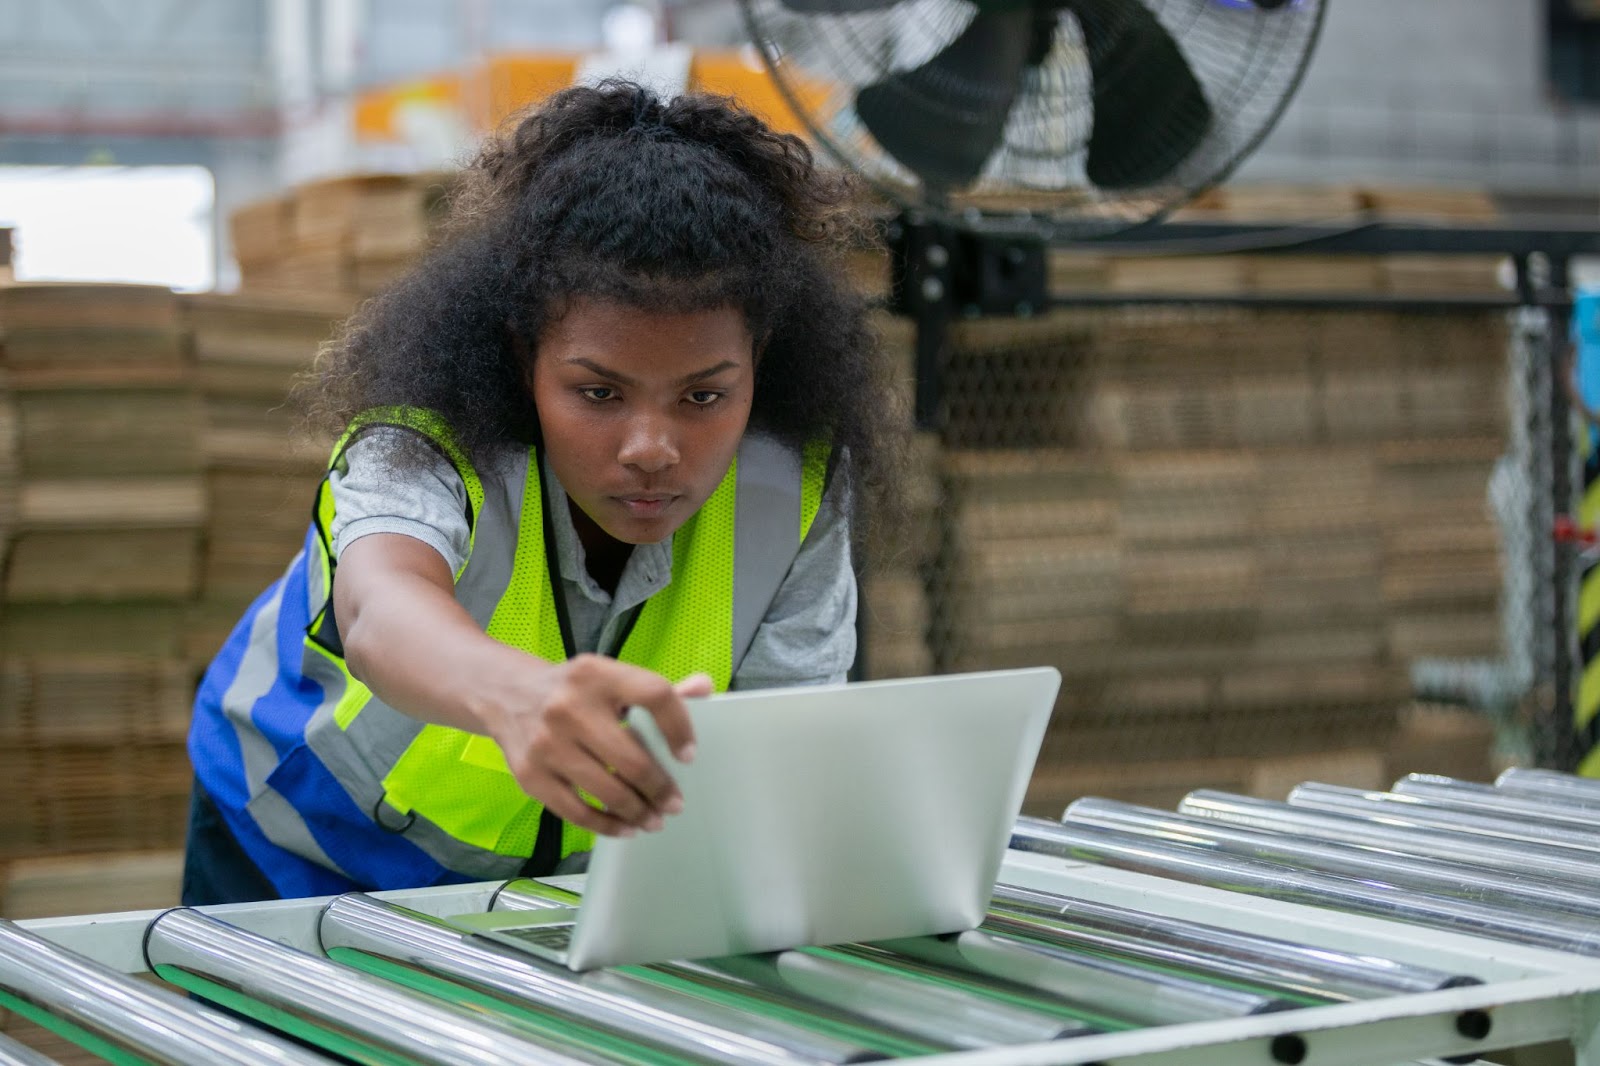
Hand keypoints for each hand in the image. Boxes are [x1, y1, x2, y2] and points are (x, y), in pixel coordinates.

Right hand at [478, 652, 708, 836]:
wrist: (505, 694)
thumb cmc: (573, 690)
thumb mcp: (609, 677)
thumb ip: (654, 688)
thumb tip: (705, 689)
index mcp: (598, 674)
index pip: (653, 695)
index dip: (679, 726)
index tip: (689, 755)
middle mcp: (570, 706)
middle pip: (631, 757)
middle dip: (659, 787)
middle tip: (675, 804)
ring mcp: (547, 743)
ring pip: (606, 790)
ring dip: (637, 811)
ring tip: (654, 820)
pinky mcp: (530, 775)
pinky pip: (576, 811)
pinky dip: (606, 825)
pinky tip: (625, 828)